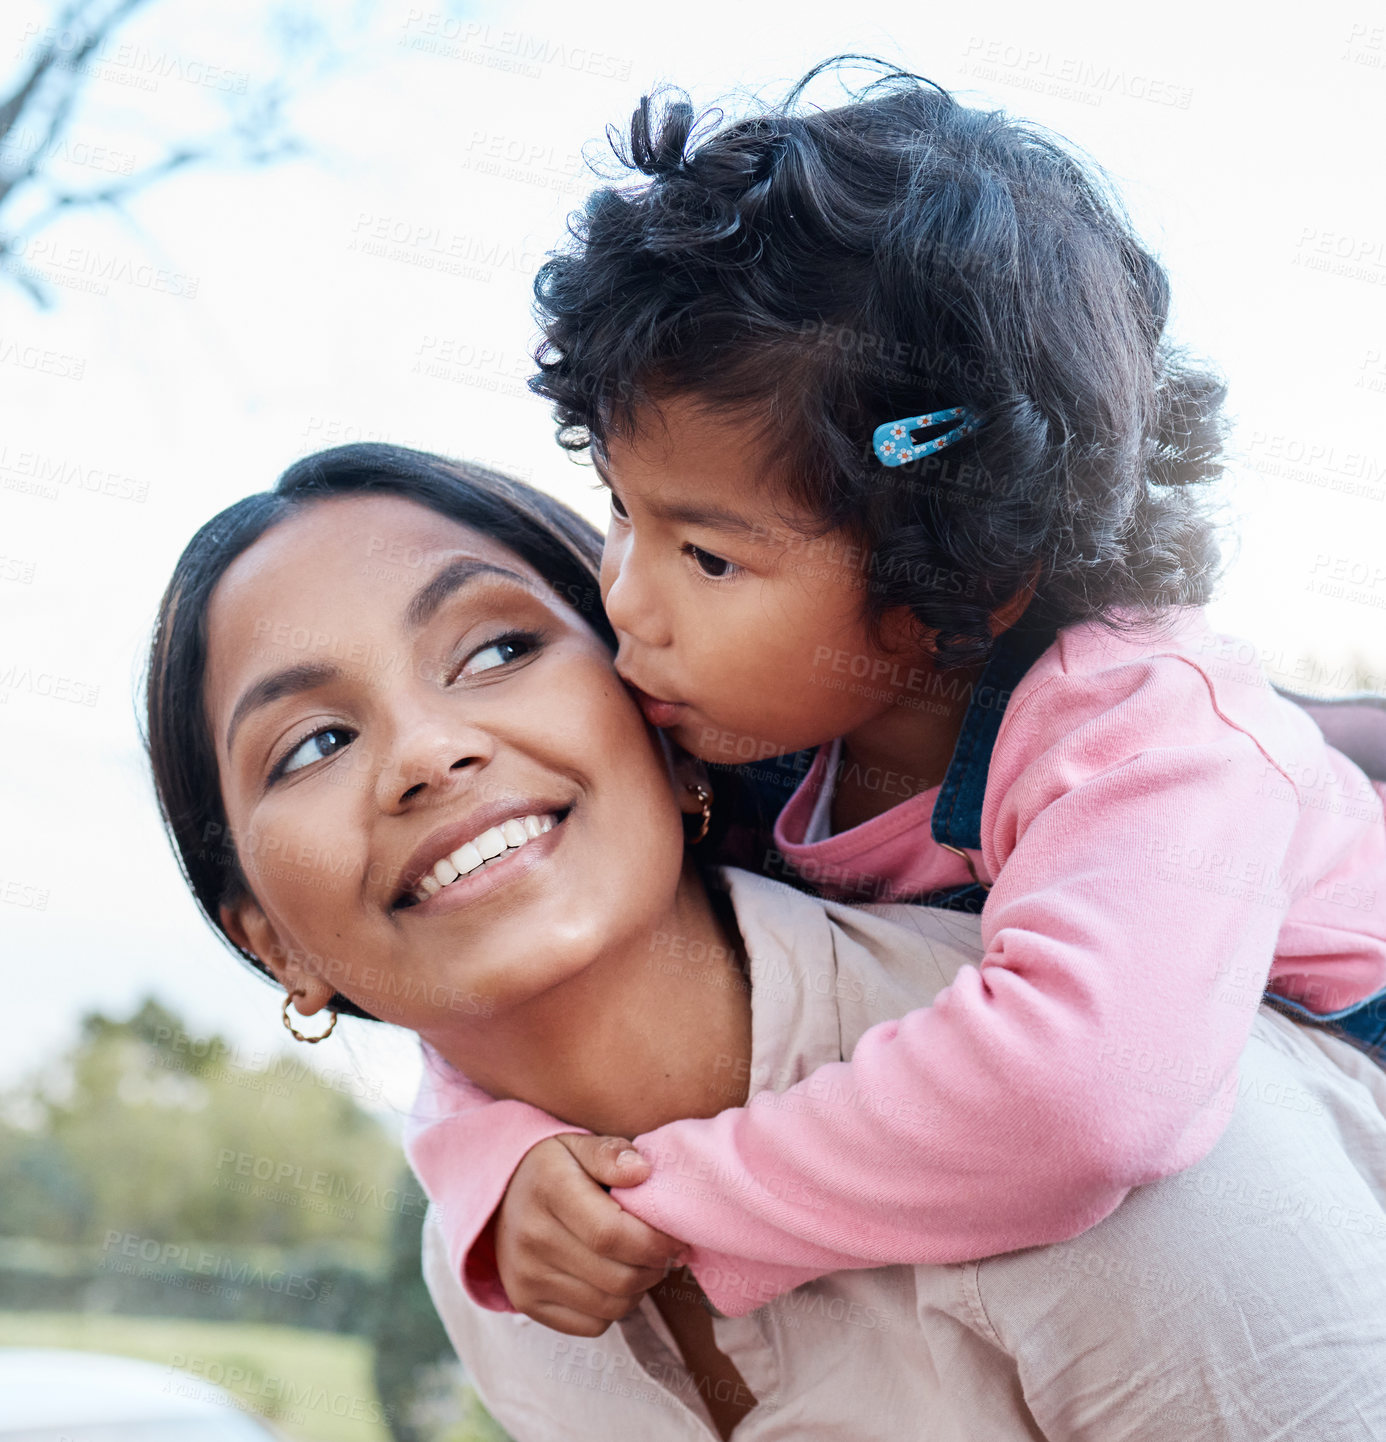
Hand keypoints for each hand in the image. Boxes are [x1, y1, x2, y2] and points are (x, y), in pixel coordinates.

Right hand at [494, 1134, 685, 1335]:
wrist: (500, 1195)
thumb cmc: (554, 1167)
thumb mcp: (578, 1144)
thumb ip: (611, 1153)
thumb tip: (643, 1172)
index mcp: (550, 1189)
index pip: (612, 1234)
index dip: (655, 1242)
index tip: (676, 1237)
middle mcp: (533, 1237)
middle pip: (617, 1276)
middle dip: (654, 1267)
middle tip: (663, 1250)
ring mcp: (526, 1275)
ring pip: (611, 1306)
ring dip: (638, 1288)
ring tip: (638, 1261)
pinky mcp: (527, 1302)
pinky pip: (592, 1325)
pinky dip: (613, 1307)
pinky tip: (610, 1278)